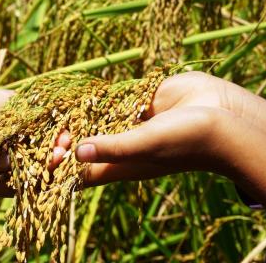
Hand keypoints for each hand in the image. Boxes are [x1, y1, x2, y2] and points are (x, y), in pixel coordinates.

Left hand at [56, 72, 265, 203]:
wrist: (221, 114)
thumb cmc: (185, 140)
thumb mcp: (145, 145)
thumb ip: (113, 148)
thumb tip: (77, 153)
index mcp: (119, 163)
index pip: (82, 172)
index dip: (61, 168)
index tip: (44, 157)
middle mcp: (119, 144)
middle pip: (82, 144)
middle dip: (63, 139)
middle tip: (47, 131)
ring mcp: (126, 121)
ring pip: (93, 119)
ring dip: (75, 117)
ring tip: (53, 110)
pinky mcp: (134, 101)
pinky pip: (108, 99)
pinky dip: (94, 97)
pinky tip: (74, 92)